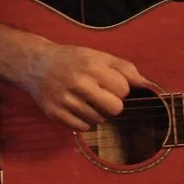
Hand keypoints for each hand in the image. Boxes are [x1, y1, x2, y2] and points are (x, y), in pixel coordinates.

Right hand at [0, 18, 154, 131]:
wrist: (35, 64)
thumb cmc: (72, 59)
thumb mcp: (98, 56)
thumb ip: (125, 69)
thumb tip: (149, 85)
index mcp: (92, 67)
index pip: (124, 90)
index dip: (120, 88)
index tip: (109, 83)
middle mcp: (79, 84)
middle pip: (115, 109)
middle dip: (112, 104)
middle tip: (102, 96)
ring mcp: (66, 101)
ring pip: (99, 120)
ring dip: (97, 112)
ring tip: (86, 100)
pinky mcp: (55, 114)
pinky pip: (82, 127)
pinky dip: (84, 121)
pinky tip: (77, 108)